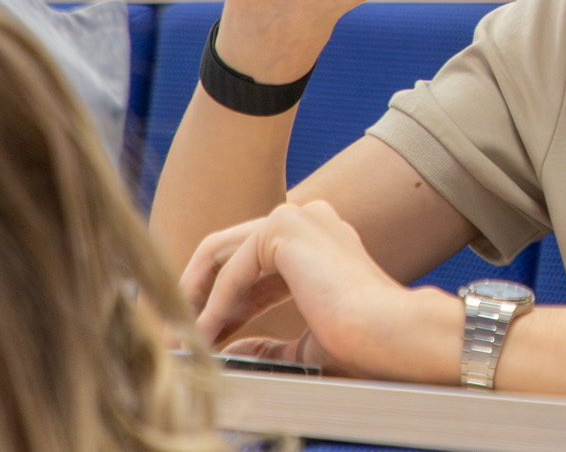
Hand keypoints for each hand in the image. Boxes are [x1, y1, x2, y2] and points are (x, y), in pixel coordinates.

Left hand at [187, 200, 462, 382]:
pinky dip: (216, 303)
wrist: (390, 333)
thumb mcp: (303, 343)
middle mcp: (309, 219)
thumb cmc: (363, 343)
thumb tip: (232, 349)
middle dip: (197, 294)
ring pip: (222, 252)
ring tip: (181, 336)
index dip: (222, 303)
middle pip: (229, 250)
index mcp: (320, 242)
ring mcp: (299, 217)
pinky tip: (208, 334)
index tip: (204, 338)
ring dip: (197, 296)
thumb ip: (268, 341)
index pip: (252, 263)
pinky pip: (233, 266)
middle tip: (175, 333)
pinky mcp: (285, 227)